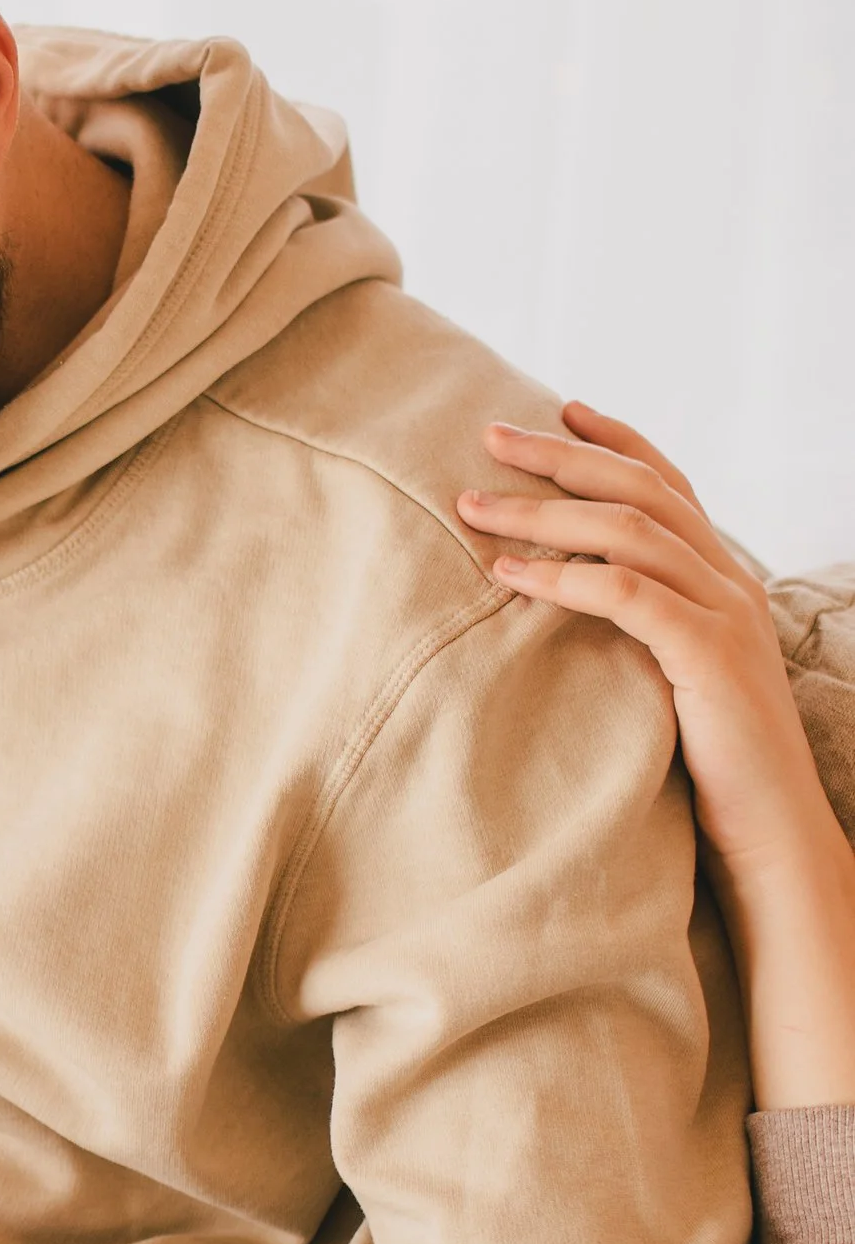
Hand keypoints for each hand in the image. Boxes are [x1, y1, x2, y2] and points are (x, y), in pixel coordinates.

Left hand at [457, 402, 821, 884]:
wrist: (770, 832)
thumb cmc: (710, 766)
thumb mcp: (673, 680)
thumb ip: (641, 632)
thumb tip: (570, 604)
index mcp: (722, 580)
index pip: (670, 486)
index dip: (615, 443)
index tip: (559, 410)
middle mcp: (729, 583)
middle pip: (640, 492)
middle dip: (560, 458)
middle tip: (488, 434)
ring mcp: (724, 615)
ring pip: (629, 533)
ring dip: (543, 513)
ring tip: (473, 505)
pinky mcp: (709, 656)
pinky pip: (629, 595)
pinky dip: (565, 578)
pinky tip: (509, 573)